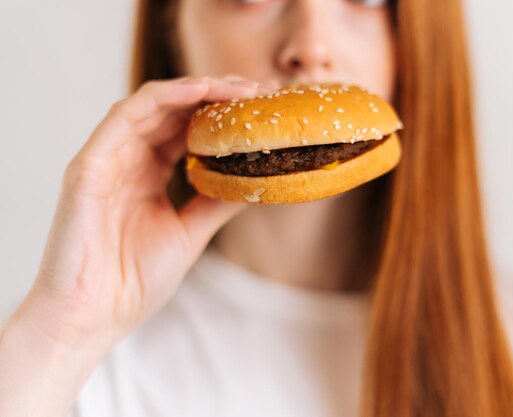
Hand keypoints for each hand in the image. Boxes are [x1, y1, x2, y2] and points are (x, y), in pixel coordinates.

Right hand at [20, 76, 278, 349]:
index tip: (262, 109)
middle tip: (259, 90)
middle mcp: (128, 160)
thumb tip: (257, 179)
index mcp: (148, 175)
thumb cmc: (134, 280)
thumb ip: (217, 202)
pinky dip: (162, 98)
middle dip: (217, 95)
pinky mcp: (89, 164)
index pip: (186, 130)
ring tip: (239, 87)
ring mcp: (107, 159)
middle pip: (173, 112)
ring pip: (152, 104)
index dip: (222, 115)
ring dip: (197, 89)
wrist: (93, 316)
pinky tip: (199, 90)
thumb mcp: (190, 232)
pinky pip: (125, 117)